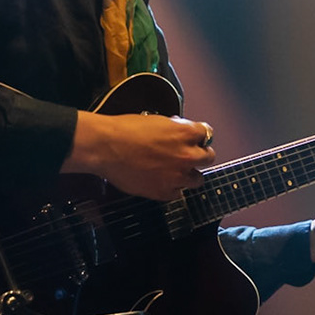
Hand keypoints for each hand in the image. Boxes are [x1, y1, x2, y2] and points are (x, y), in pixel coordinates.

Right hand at [63, 111, 215, 200]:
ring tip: (176, 172)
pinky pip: (177, 193)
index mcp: (186, 133)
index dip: (198, 137)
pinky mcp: (165, 192)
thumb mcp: (157, 121)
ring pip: (197, 179)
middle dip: (200, 155)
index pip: (206, 134)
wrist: (106, 147)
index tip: (194, 139)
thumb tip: (179, 134)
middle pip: (208, 158)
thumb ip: (174, 129)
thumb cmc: (125, 131)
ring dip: (189, 175)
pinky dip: (171, 188)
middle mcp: (187, 155)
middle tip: (189, 156)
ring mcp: (178, 176)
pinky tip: (161, 181)